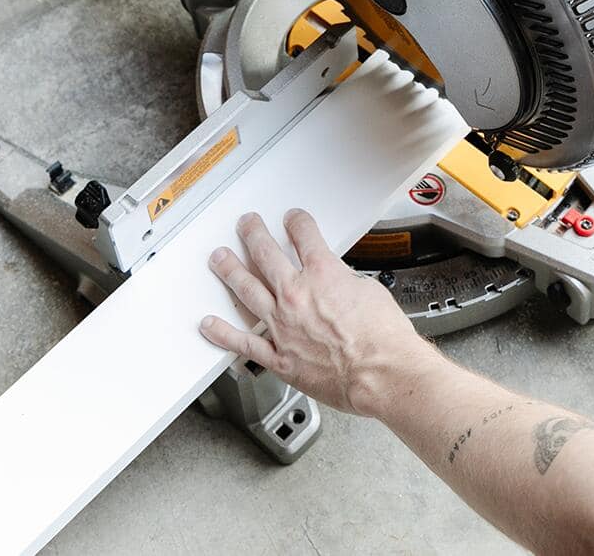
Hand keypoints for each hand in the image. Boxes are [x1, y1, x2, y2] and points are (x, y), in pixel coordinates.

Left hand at [199, 210, 438, 417]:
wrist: (382, 374)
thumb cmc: (383, 340)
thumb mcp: (370, 292)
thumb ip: (346, 284)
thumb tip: (340, 284)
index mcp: (323, 274)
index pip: (304, 236)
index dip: (297, 223)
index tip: (292, 220)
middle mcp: (297, 295)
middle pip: (266, 254)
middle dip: (253, 234)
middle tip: (247, 225)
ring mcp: (283, 325)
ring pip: (247, 289)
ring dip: (230, 270)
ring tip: (219, 259)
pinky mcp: (279, 356)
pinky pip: (244, 343)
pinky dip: (224, 334)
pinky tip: (210, 326)